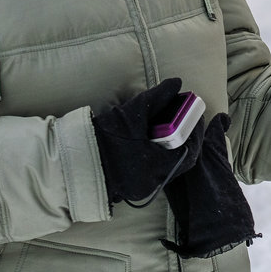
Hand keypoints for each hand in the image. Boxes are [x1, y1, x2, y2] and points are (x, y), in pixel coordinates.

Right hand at [92, 78, 203, 203]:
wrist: (74, 162)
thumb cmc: (105, 138)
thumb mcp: (132, 114)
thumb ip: (157, 97)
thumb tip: (177, 83)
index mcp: (158, 166)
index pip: (190, 151)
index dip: (196, 132)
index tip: (196, 115)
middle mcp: (154, 182)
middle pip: (180, 160)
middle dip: (185, 138)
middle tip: (185, 119)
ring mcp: (142, 188)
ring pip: (167, 166)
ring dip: (171, 147)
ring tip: (169, 126)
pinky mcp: (130, 189)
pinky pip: (153, 171)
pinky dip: (158, 155)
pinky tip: (152, 141)